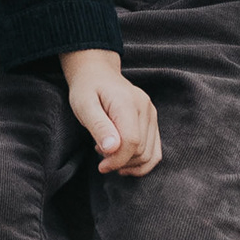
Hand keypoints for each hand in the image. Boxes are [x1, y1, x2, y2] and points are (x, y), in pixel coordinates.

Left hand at [59, 50, 160, 175]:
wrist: (98, 73)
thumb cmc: (87, 89)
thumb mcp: (84, 105)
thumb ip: (98, 126)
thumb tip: (112, 149)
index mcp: (128, 103)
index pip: (131, 142)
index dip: (117, 160)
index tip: (101, 166)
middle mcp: (145, 108)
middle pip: (141, 151)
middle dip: (120, 161)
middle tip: (100, 151)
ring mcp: (152, 114)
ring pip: (149, 154)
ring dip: (129, 162)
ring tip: (109, 152)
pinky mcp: (153, 121)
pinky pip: (155, 151)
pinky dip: (141, 162)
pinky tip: (124, 160)